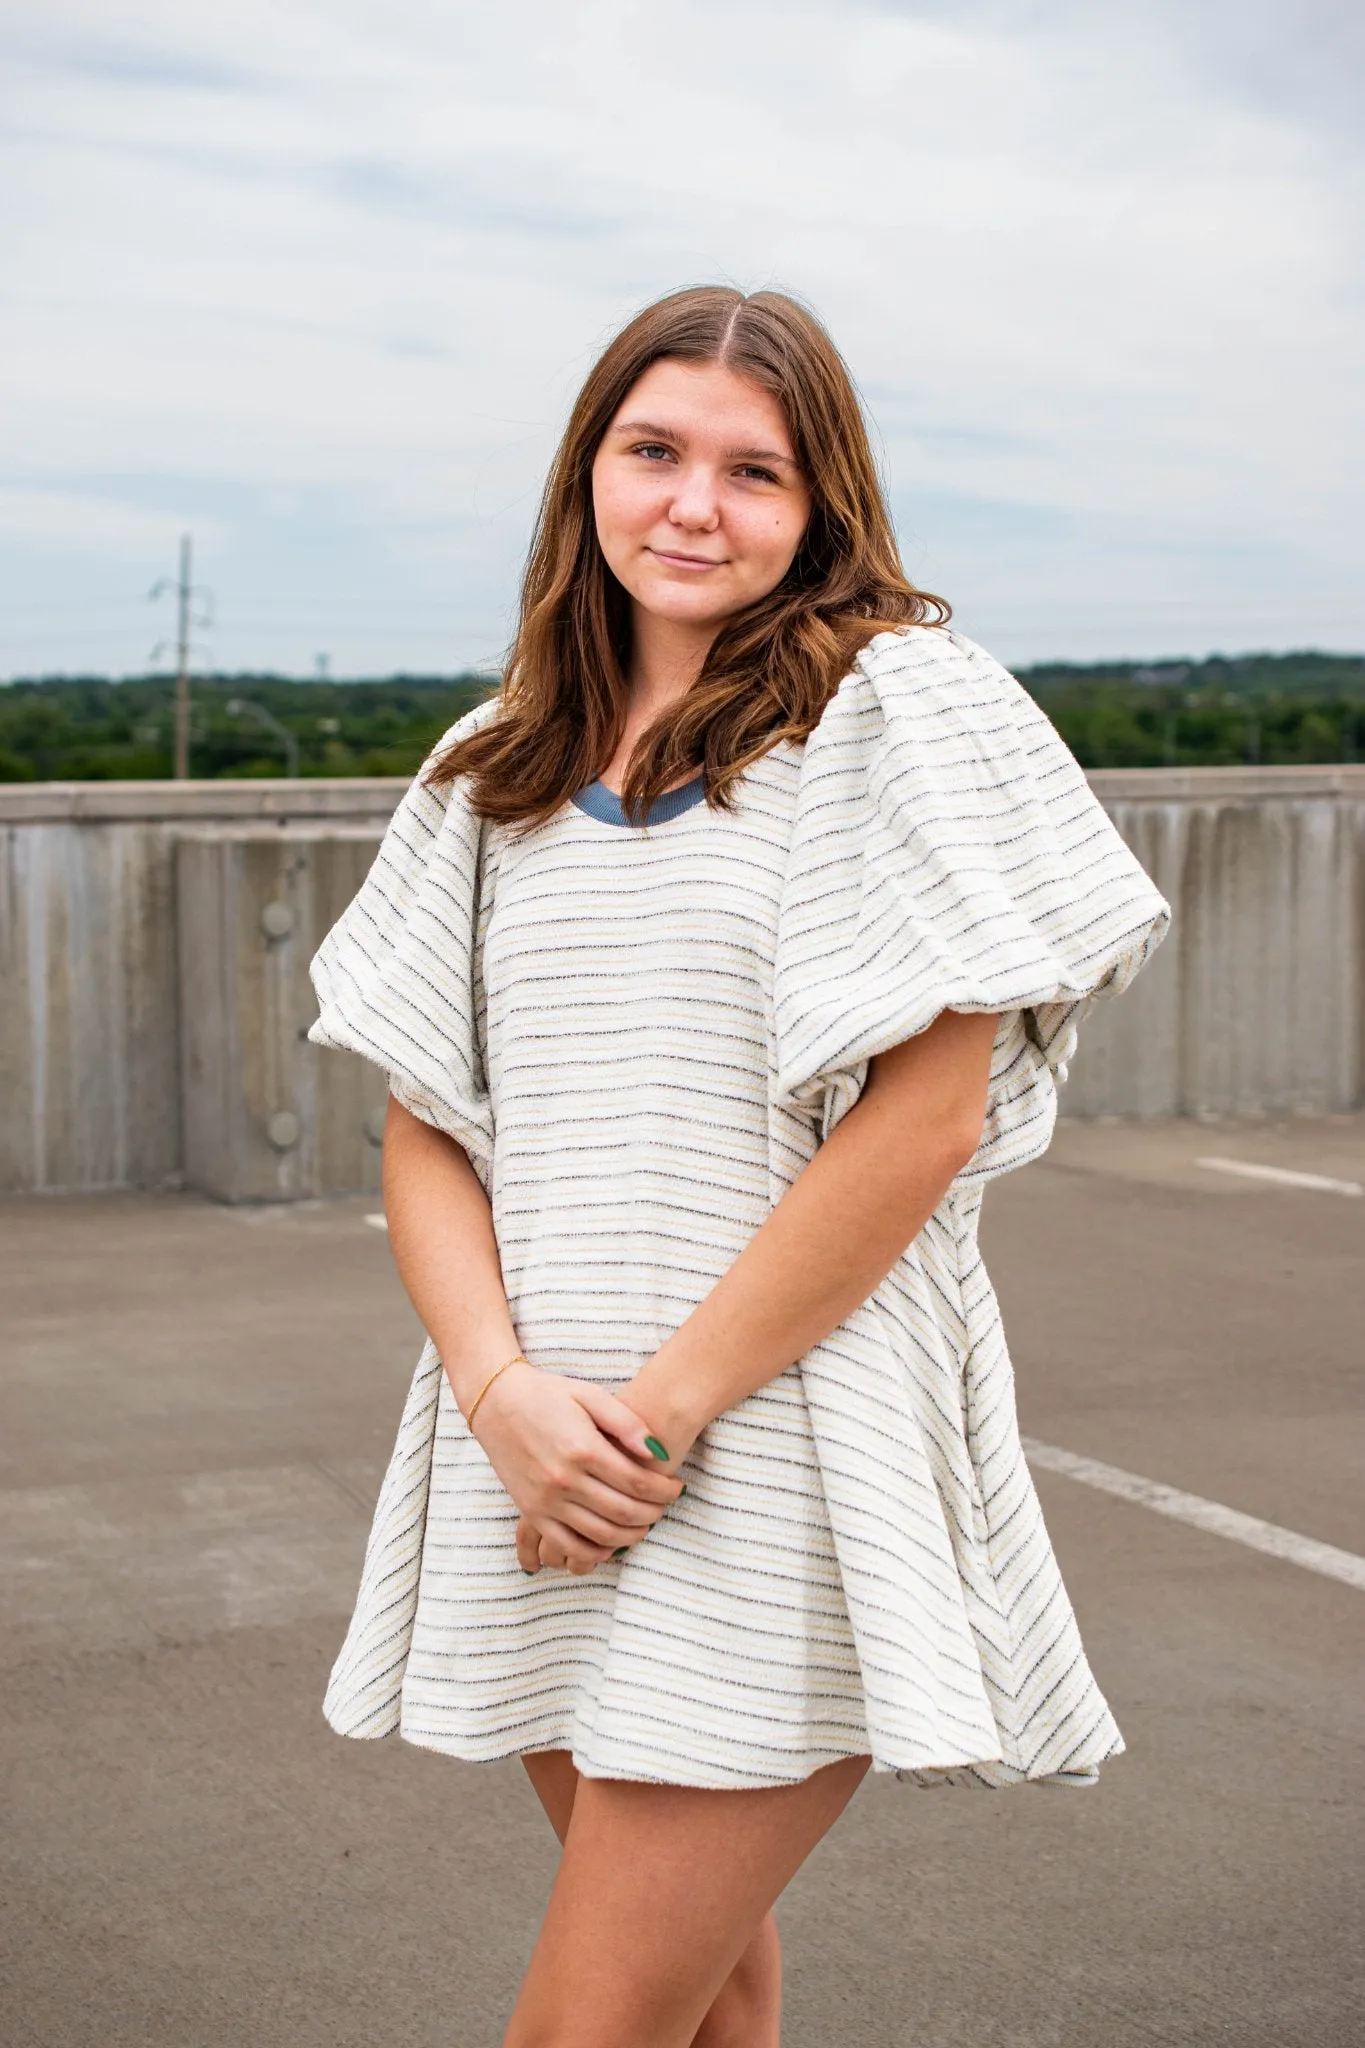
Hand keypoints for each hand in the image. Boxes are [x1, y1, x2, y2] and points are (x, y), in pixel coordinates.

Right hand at [473, 1364, 682, 1572]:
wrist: (497, 1402)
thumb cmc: (548, 1394)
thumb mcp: (591, 1396)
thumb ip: (627, 1424)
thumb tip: (659, 1452)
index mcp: (583, 1449)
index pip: (638, 1483)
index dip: (665, 1491)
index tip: (677, 1488)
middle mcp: (564, 1479)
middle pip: (624, 1512)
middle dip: (654, 1513)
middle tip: (665, 1506)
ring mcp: (545, 1500)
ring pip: (601, 1535)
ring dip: (631, 1535)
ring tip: (645, 1523)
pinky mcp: (531, 1512)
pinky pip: (567, 1545)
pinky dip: (595, 1552)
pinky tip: (612, 1542)